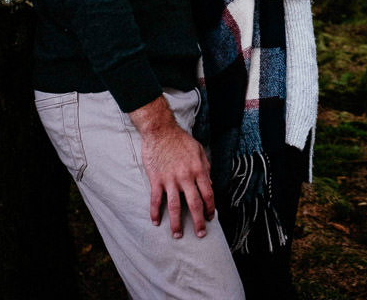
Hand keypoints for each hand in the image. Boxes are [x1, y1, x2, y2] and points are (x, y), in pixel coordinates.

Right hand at [129, 96, 215, 238]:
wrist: (161, 131)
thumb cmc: (181, 140)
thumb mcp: (199, 151)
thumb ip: (205, 168)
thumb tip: (210, 184)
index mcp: (199, 170)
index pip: (208, 194)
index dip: (210, 208)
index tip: (211, 217)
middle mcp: (186, 178)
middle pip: (194, 204)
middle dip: (198, 221)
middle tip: (200, 234)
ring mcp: (170, 180)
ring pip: (175, 207)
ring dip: (177, 223)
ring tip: (177, 235)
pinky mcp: (156, 180)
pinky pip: (156, 200)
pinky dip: (155, 212)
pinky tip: (156, 222)